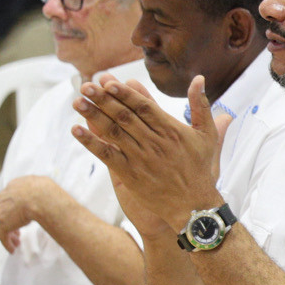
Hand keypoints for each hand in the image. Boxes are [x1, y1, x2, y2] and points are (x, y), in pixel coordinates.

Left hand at [0, 176, 62, 252]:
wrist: (40, 197)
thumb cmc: (46, 192)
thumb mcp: (44, 188)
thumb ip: (42, 193)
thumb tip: (54, 198)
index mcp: (14, 185)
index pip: (12, 198)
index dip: (16, 208)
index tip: (22, 216)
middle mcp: (5, 196)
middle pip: (5, 211)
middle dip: (12, 221)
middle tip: (18, 231)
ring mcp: (2, 210)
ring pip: (3, 224)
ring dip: (10, 234)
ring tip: (17, 242)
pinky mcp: (3, 223)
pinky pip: (3, 236)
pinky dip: (7, 243)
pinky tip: (13, 249)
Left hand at [74, 73, 226, 235]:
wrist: (193, 206)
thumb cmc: (200, 169)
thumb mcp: (207, 135)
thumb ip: (201, 105)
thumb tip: (199, 78)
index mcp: (171, 130)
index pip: (144, 106)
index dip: (125, 93)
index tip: (109, 82)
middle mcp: (154, 142)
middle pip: (124, 116)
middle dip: (103, 99)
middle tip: (86, 85)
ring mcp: (140, 158)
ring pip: (113, 132)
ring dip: (93, 116)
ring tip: (77, 101)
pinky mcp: (130, 174)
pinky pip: (107, 155)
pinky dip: (91, 143)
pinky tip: (76, 131)